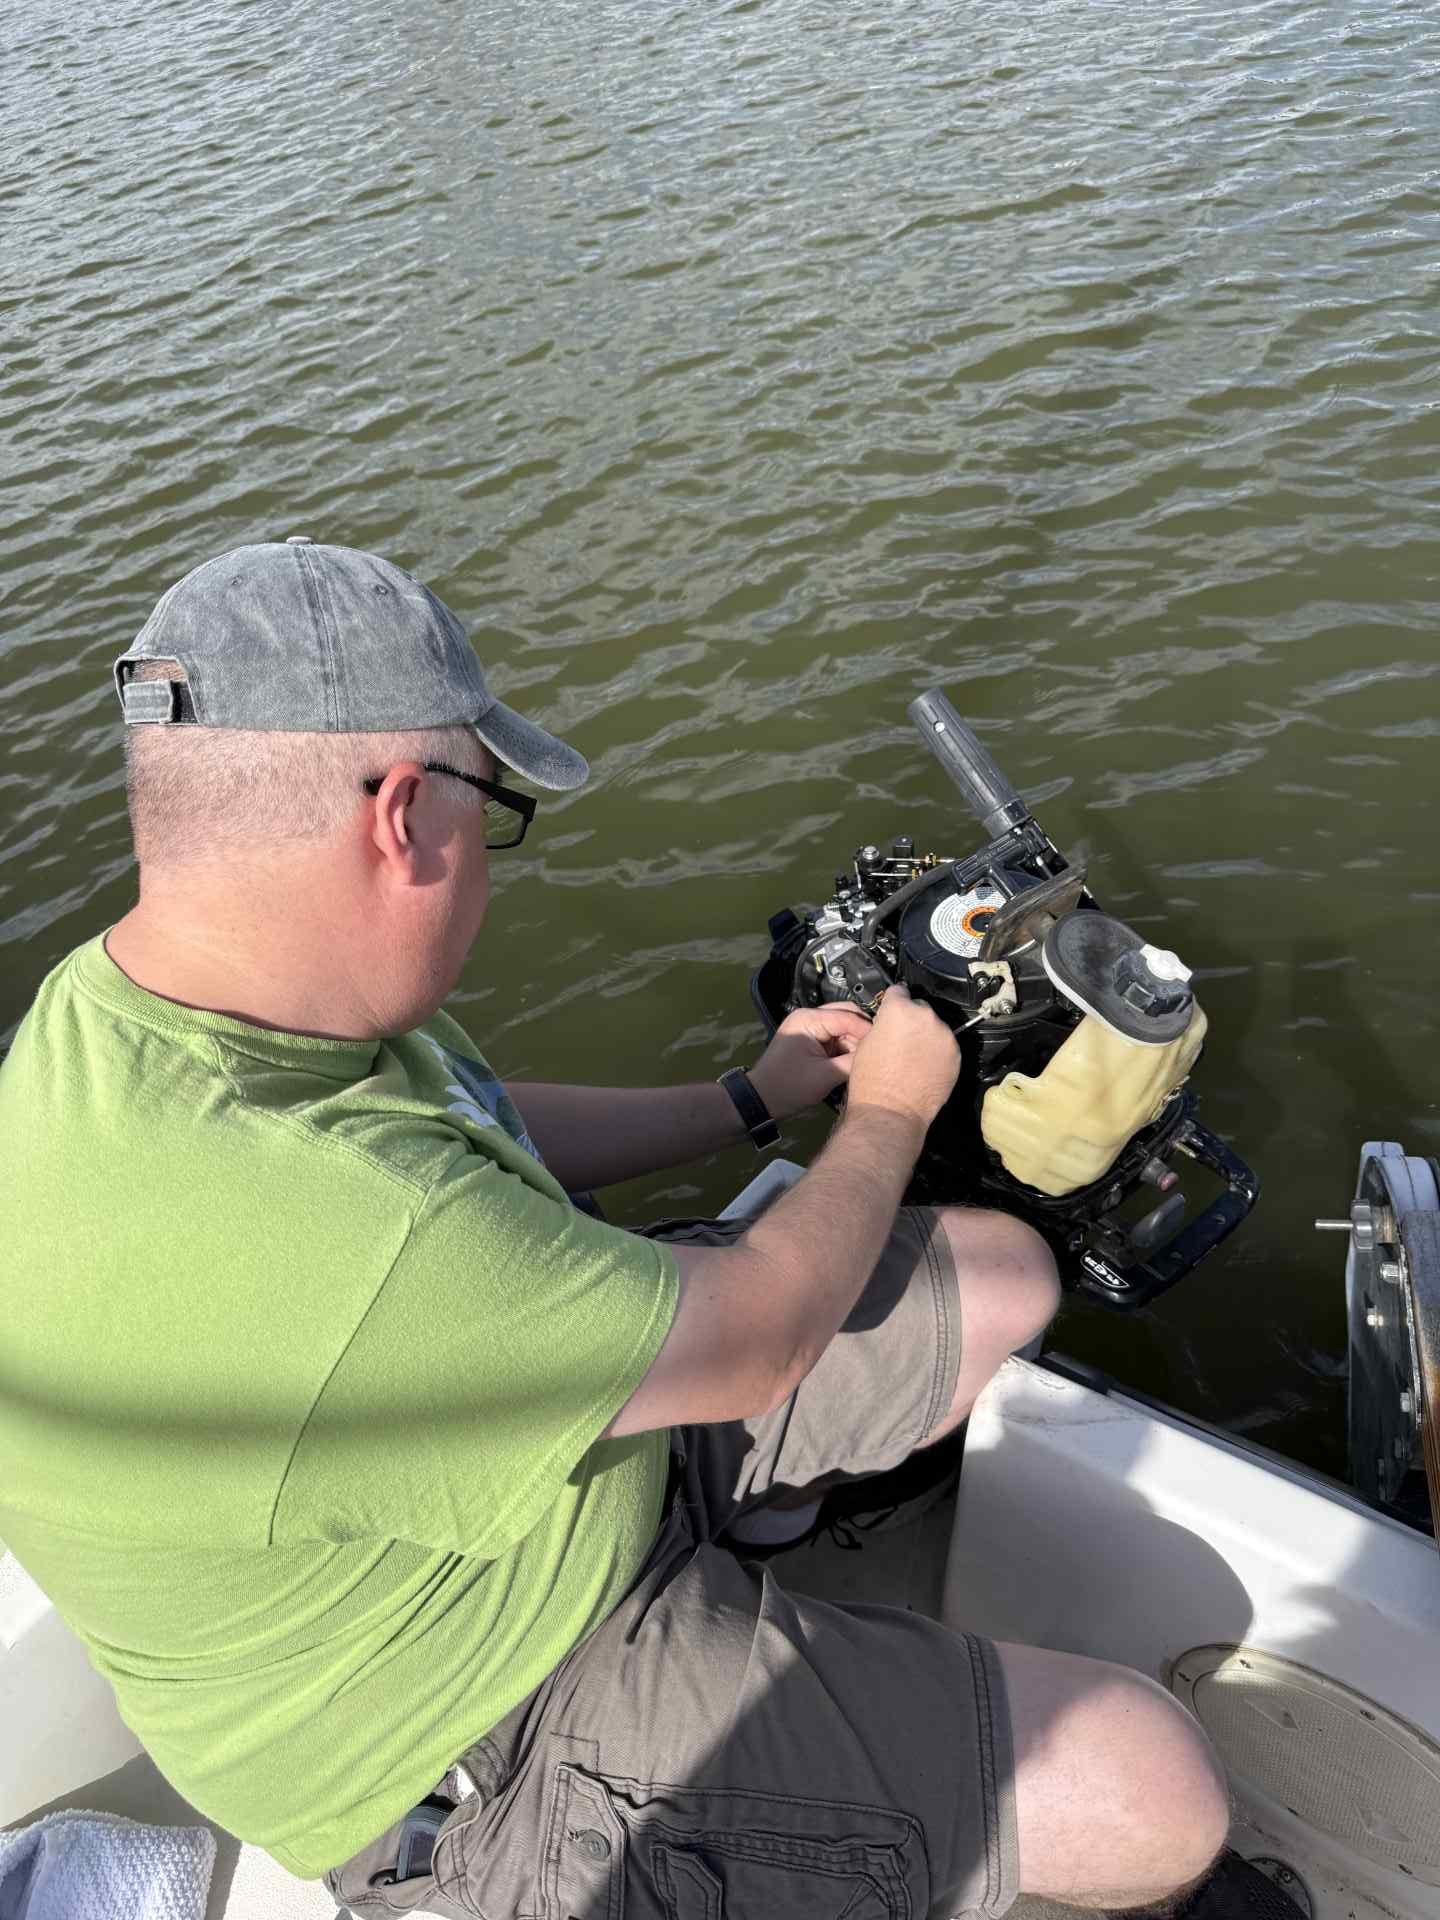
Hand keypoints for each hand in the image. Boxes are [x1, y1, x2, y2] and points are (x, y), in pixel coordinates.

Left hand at [747, 1004, 871, 1121]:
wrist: (762, 1100)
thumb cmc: (788, 1087)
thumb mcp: (825, 1076)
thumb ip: (853, 1062)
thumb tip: (875, 1054)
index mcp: (808, 1019)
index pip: (847, 1017)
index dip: (868, 1031)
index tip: (884, 1046)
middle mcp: (809, 1017)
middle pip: (847, 1016)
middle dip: (863, 1034)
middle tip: (879, 1051)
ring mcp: (810, 1029)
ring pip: (844, 1028)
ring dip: (856, 1042)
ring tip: (868, 1058)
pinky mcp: (813, 1041)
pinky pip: (837, 1039)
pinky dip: (847, 1049)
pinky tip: (856, 1061)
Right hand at [845, 984, 959, 1132]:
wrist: (891, 1111)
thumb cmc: (873, 1083)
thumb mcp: (866, 1042)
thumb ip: (883, 1024)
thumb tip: (890, 1023)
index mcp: (899, 1009)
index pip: (898, 991)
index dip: (893, 1002)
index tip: (892, 1010)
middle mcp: (925, 1017)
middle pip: (919, 1008)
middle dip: (911, 1020)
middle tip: (900, 1040)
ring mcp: (944, 1036)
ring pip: (935, 1027)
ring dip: (926, 1036)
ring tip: (912, 1057)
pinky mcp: (956, 1054)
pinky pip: (945, 1045)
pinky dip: (938, 1052)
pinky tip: (924, 1066)